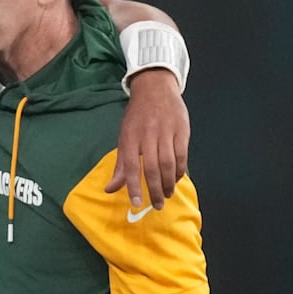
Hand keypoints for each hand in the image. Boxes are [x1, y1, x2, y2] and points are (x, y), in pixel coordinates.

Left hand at [106, 69, 189, 208]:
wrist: (155, 88)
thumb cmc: (137, 116)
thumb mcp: (124, 136)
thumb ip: (120, 164)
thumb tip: (111, 188)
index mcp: (130, 137)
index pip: (130, 166)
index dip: (132, 186)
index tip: (136, 204)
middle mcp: (148, 135)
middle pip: (151, 168)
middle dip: (154, 190)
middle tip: (157, 205)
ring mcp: (166, 133)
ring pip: (169, 164)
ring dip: (168, 183)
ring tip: (167, 195)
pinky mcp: (181, 131)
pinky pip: (182, 155)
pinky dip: (180, 171)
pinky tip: (176, 179)